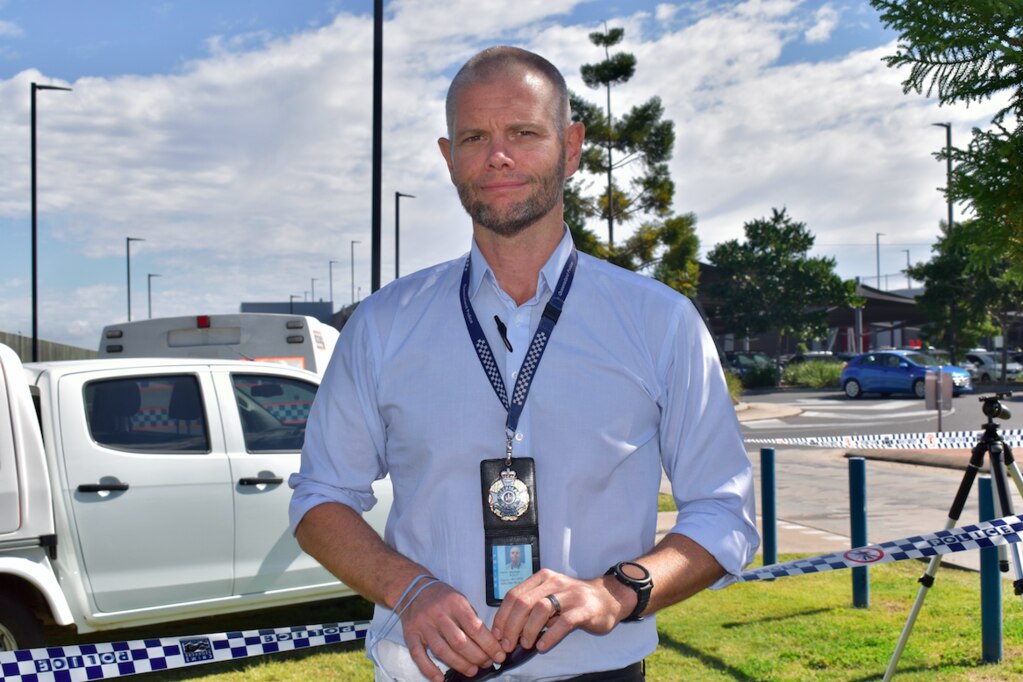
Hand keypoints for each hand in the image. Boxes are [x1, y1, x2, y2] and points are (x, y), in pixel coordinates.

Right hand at [399, 581, 505, 681]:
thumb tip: (489, 642)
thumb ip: (472, 619)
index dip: (489, 644)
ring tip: (472, 670)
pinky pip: (418, 655)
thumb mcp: (461, 599)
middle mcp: (438, 614)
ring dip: (459, 664)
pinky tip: (440, 678)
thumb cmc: (441, 597)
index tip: (498, 654)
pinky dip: (429, 669)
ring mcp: (423, 625)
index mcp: (454, 603)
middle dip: (477, 657)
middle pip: (460, 642)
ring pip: (442, 650)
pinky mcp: (410, 634)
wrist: (413, 589)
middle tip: (487, 663)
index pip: (475, 628)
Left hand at [490, 568, 634, 654]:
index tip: (498, 634)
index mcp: (542, 578)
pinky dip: (549, 636)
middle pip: (523, 602)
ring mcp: (570, 595)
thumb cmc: (574, 600)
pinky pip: (563, 622)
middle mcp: (554, 582)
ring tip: (525, 645)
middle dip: (511, 626)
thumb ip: (531, 607)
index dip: (502, 616)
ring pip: (540, 609)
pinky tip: (542, 646)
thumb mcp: (550, 596)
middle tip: (508, 645)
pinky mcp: (584, 609)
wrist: (608, 597)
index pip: (513, 595)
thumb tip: (508, 630)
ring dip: (528, 630)